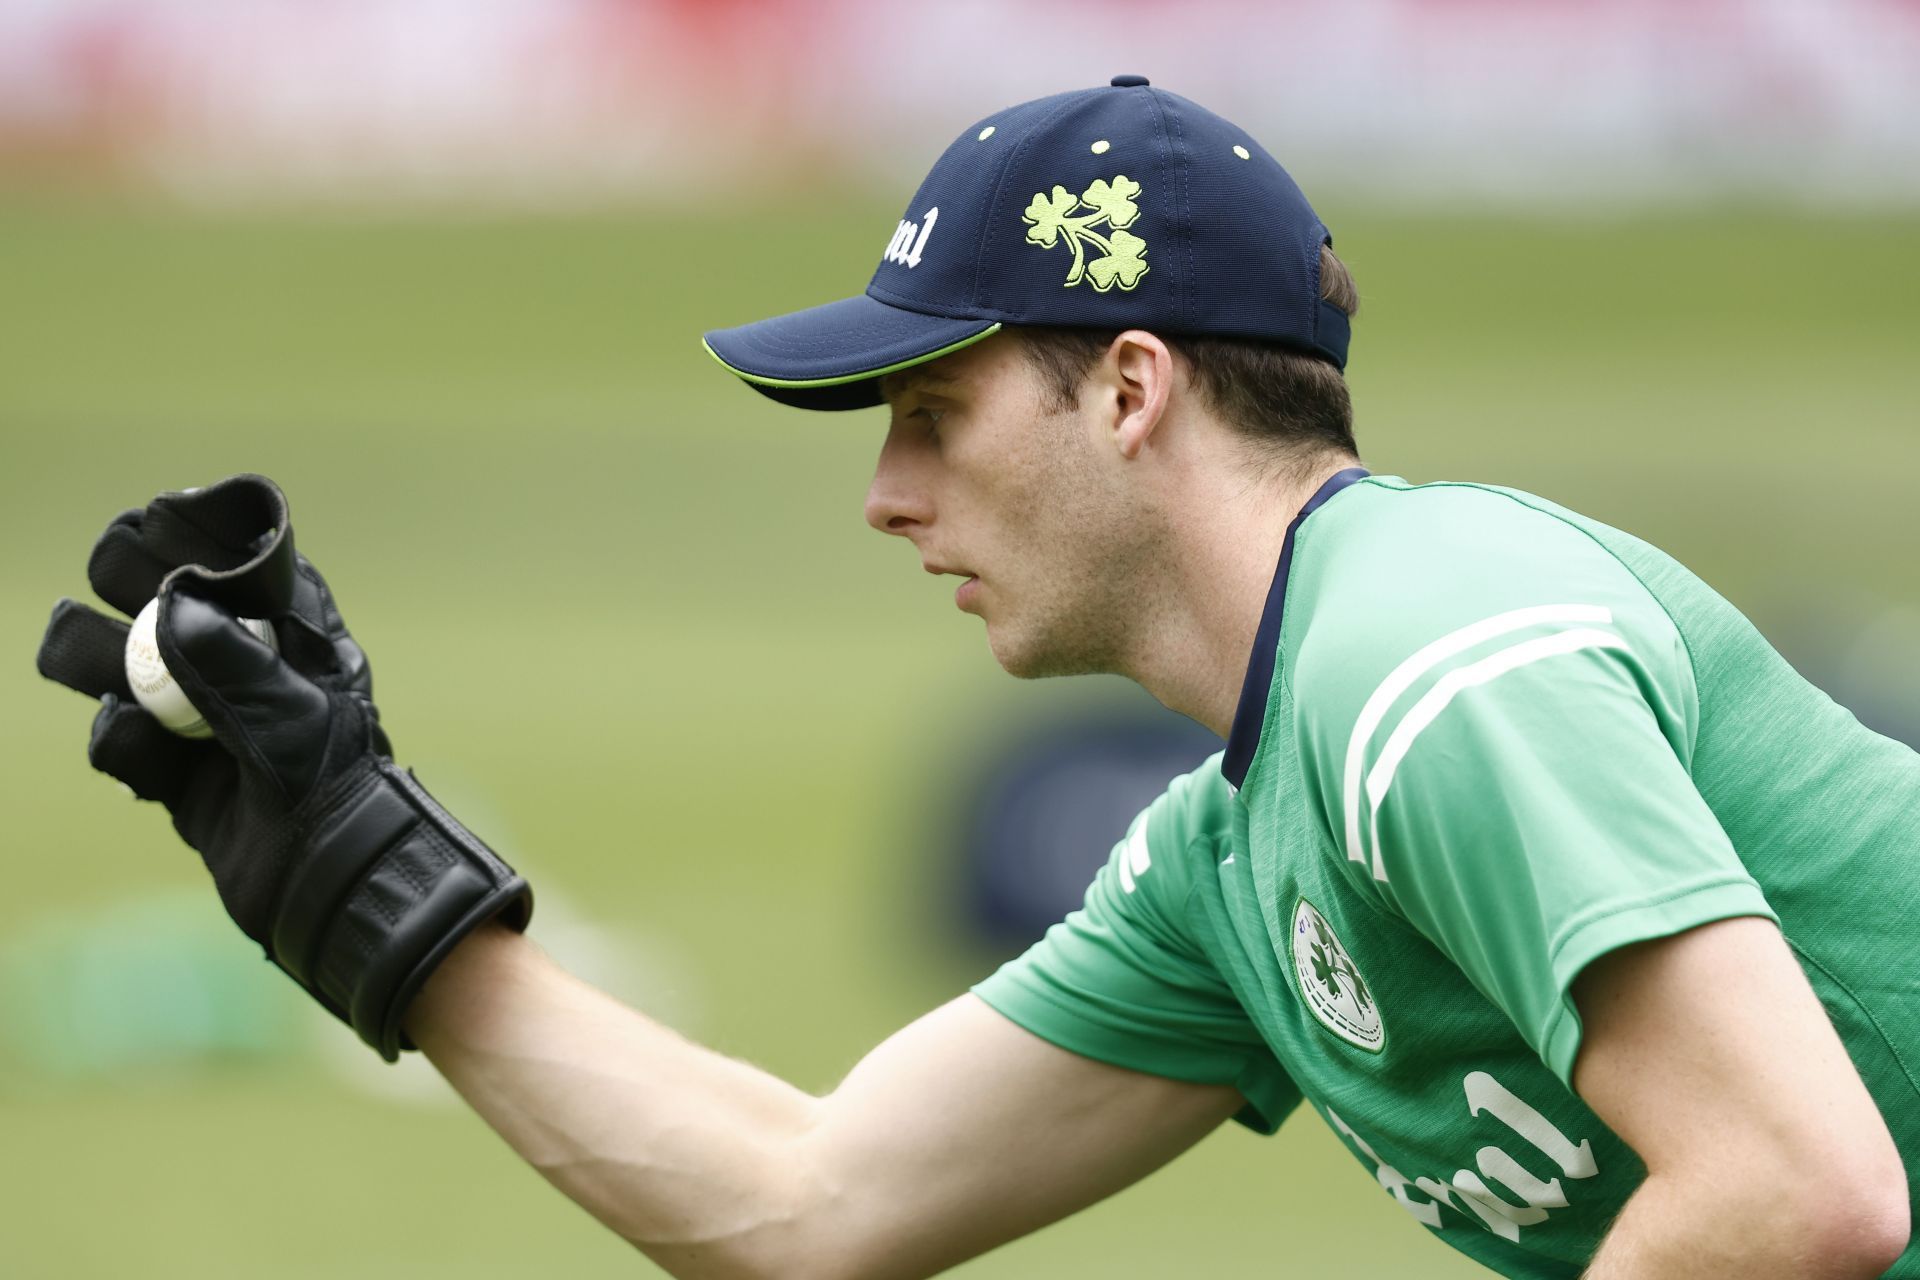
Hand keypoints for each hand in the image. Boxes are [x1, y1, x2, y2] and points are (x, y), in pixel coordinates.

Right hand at [35, 474, 531, 1058]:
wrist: (333, 884)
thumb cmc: (335, 788)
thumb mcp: (293, 718)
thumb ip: (232, 663)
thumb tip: (169, 606)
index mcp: (295, 629)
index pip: (239, 554)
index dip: (192, 531)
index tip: (155, 527)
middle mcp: (246, 662)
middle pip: (162, 593)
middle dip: (129, 581)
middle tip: (115, 584)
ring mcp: (205, 715)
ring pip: (124, 661)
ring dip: (95, 655)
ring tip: (89, 664)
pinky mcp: (178, 773)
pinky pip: (125, 739)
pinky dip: (122, 743)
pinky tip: (141, 753)